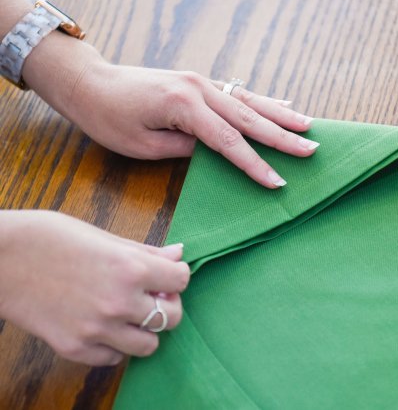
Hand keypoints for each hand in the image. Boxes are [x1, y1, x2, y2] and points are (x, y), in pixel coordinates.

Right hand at [0, 210, 189, 365]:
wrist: (0, 258)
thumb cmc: (51, 238)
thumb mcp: (104, 236)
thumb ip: (146, 252)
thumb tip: (179, 254)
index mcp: (130, 269)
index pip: (181, 280)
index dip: (177, 276)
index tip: (167, 275)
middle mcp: (119, 303)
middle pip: (172, 318)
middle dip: (168, 306)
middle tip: (153, 296)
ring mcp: (97, 330)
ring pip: (149, 346)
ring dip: (145, 330)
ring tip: (129, 315)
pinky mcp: (75, 348)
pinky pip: (114, 358)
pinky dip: (115, 346)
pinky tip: (104, 327)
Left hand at [64, 62, 316, 187]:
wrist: (90, 84)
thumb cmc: (110, 119)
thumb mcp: (145, 145)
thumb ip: (186, 148)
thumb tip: (219, 153)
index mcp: (184, 107)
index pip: (230, 142)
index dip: (257, 164)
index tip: (280, 181)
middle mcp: (199, 89)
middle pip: (249, 117)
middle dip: (283, 136)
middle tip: (313, 149)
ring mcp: (201, 82)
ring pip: (249, 101)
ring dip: (280, 115)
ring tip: (309, 126)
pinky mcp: (199, 82)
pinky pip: (238, 94)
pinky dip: (262, 101)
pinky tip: (282, 106)